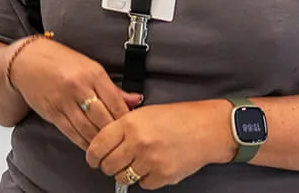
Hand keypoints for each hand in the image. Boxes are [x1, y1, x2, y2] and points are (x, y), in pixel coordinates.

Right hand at [9, 38, 142, 149]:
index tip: (133, 128)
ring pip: (89, 130)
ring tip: (108, 148)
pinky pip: (72, 133)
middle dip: (115, 134)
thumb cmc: (60, 61)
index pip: (117, 103)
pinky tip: (91, 146)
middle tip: (123, 143)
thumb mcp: (89, 67)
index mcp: (93, 74)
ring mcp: (64, 101)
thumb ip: (112, 88)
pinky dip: (84, 142)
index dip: (127, 120)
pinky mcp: (53, 113)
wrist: (27, 60)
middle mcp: (79, 87)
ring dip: (100, 142)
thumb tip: (136, 100)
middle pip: (104, 120)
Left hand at [86, 100, 236, 188]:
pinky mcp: (163, 175)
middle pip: (108, 165)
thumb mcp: (144, 112)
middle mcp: (138, 143)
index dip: (92, 155)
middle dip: (107, 166)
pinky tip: (150, 167)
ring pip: (123, 177)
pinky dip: (144, 178)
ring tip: (131, 164)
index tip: (92, 159)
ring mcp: (151, 161)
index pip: (98, 144)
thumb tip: (104, 140)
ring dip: (124, 173)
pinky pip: (143, 184)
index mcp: (130, 123)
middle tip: (111, 163)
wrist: (206, 129)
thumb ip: (122, 126)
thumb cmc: (177, 118)